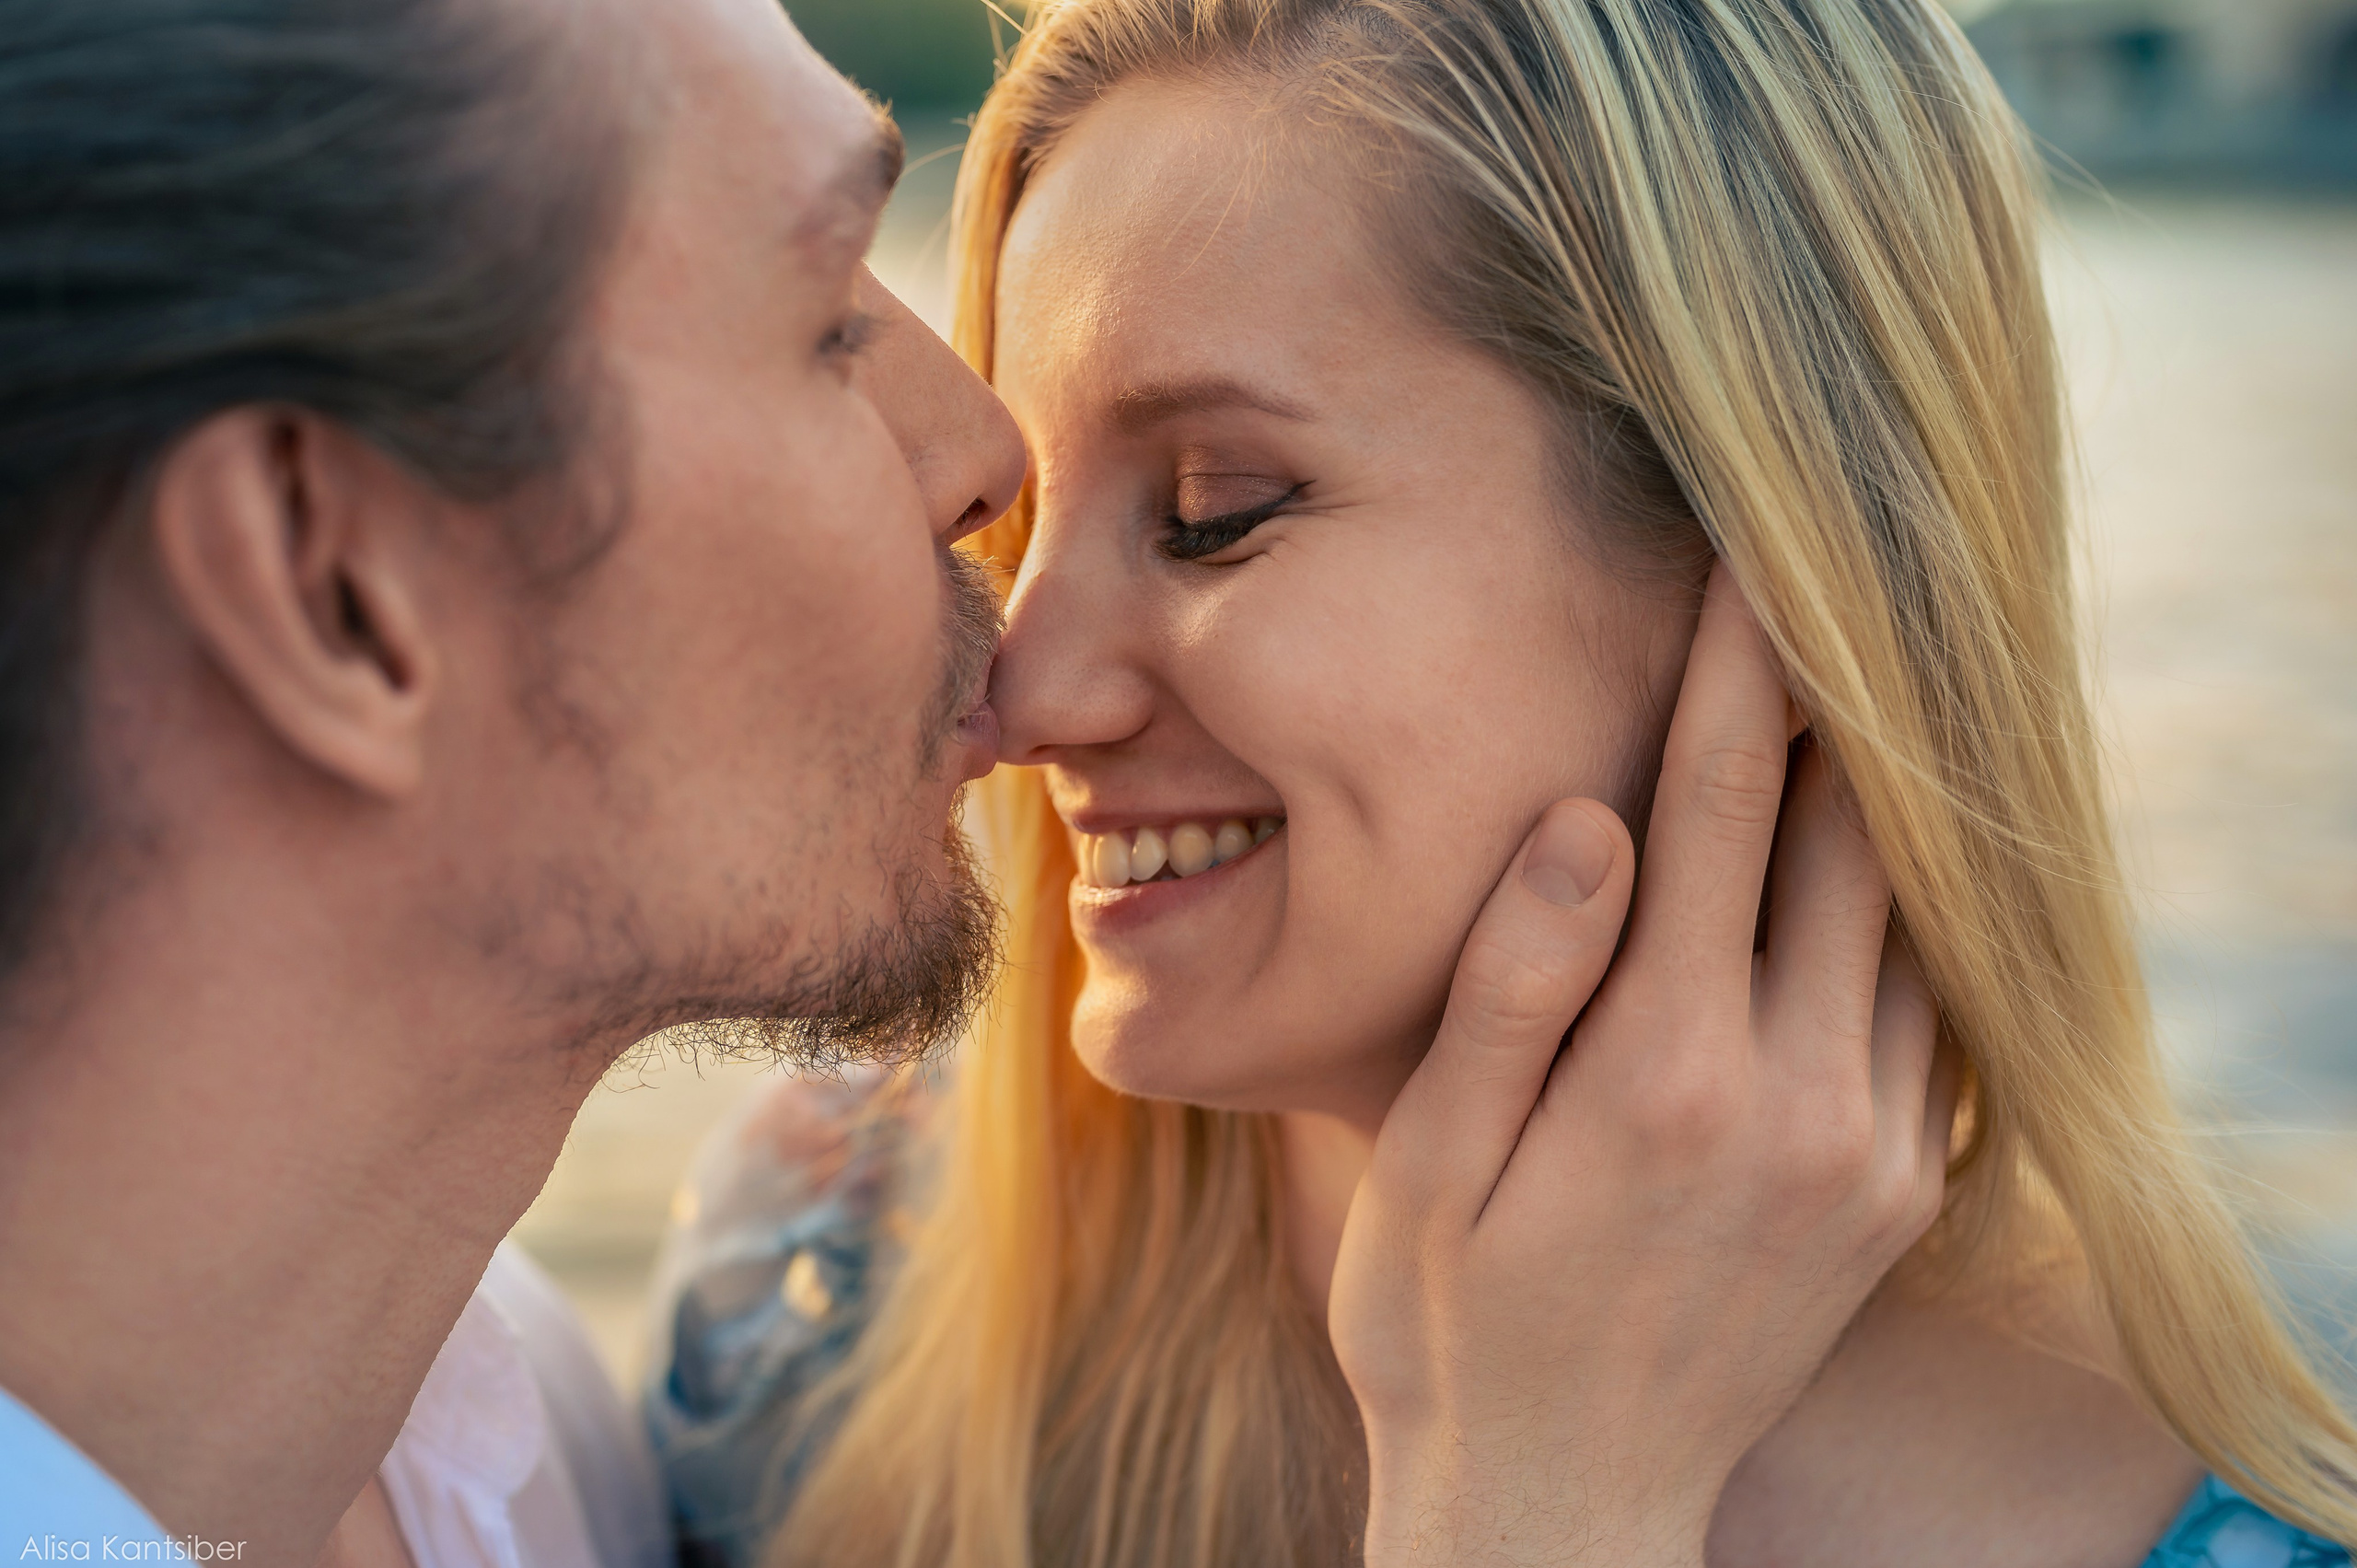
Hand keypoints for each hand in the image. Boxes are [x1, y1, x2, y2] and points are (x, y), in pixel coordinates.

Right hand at [1331, 564, 1957, 1566]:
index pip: (1720, 807)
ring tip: (1853, 687)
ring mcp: (1869, 1149)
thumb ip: (1513, 986)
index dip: (1733, 665)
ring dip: (1886, 796)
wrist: (1560, 1504)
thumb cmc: (1449, 1324)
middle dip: (1833, 696)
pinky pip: (1939, 1009)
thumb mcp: (1433, 1162)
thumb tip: (1584, 818)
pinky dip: (1913, 910)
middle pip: (1848, 834)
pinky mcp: (1898, 1190)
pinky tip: (1867, 855)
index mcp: (1665, 1072)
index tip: (1747, 553)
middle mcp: (1797, 1099)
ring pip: (1917, 915)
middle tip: (1822, 576)